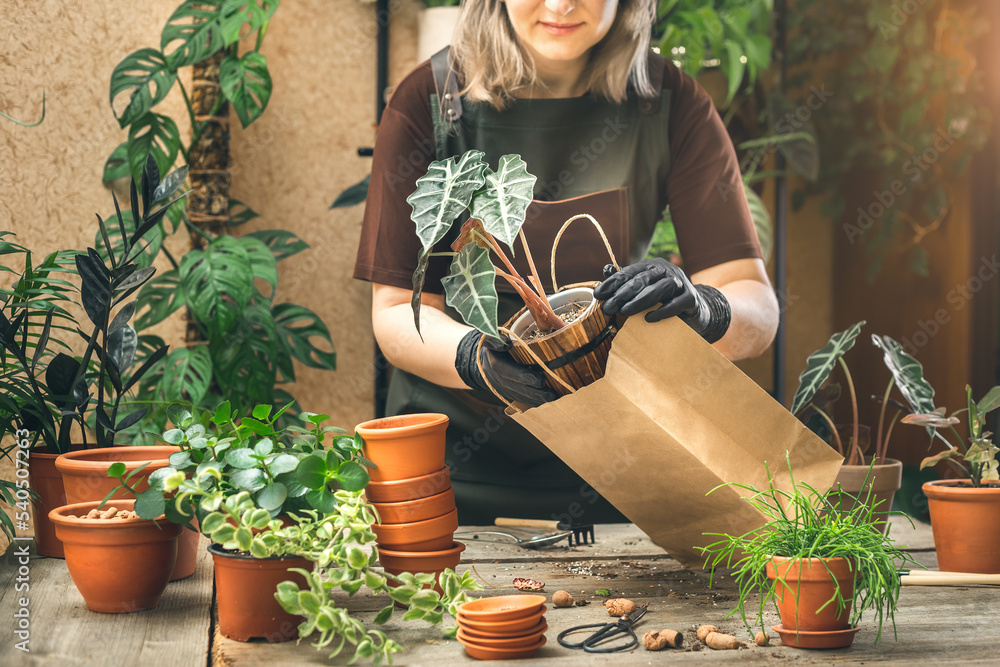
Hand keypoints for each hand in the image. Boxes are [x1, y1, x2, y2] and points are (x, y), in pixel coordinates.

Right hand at [455, 330, 556, 406]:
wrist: (487, 361)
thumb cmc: (494, 346)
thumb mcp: (491, 338)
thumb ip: (496, 339)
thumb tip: (506, 344)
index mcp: (497, 365)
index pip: (512, 373)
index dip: (526, 378)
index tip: (541, 381)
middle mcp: (501, 380)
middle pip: (520, 389)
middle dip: (537, 393)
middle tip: (552, 395)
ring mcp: (505, 389)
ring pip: (523, 397)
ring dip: (538, 399)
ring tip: (554, 398)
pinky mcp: (511, 394)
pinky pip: (523, 400)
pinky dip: (535, 401)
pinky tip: (547, 401)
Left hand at [593, 258, 730, 343]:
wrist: (695, 310)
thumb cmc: (664, 299)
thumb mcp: (645, 288)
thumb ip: (627, 280)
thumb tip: (605, 268)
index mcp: (653, 265)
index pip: (630, 272)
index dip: (613, 282)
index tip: (598, 294)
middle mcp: (667, 270)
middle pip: (642, 280)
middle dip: (622, 294)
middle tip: (608, 308)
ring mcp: (681, 283)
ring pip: (658, 289)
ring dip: (639, 301)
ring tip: (624, 312)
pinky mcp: (691, 298)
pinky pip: (675, 304)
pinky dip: (661, 312)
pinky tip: (648, 319)